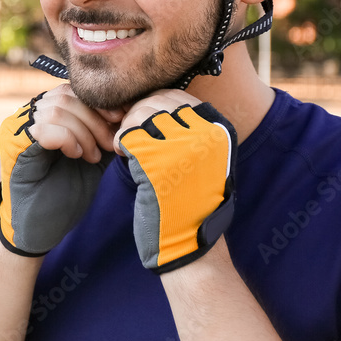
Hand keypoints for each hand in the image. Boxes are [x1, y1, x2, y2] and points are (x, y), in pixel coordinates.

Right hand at [0, 85, 122, 256]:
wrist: (41, 227)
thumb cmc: (65, 193)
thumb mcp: (92, 155)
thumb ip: (102, 132)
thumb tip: (128, 108)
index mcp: (46, 113)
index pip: (73, 90)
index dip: (100, 103)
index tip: (121, 120)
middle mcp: (28, 115)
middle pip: (67, 97)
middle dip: (95, 120)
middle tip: (109, 145)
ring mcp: (17, 128)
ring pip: (56, 110)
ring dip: (83, 132)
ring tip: (91, 156)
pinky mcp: (13, 145)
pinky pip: (43, 129)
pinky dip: (66, 139)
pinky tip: (76, 155)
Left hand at [115, 90, 236, 273]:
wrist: (191, 244)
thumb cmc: (192, 200)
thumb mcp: (205, 158)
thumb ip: (188, 127)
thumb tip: (153, 98)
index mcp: (220, 131)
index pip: (177, 96)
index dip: (153, 104)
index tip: (143, 121)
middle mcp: (206, 135)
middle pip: (157, 101)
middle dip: (136, 113)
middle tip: (130, 135)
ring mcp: (183, 148)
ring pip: (141, 113)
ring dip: (127, 128)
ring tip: (128, 147)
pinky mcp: (158, 164)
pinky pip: (127, 135)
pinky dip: (119, 143)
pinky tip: (123, 156)